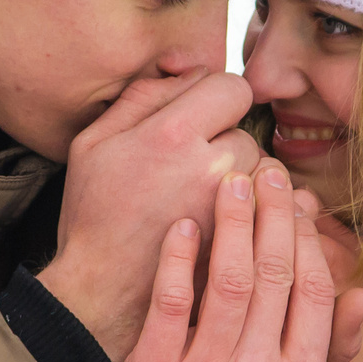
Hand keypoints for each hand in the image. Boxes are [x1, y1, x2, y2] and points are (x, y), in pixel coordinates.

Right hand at [38, 72, 261, 360]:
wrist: (101, 292)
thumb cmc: (93, 214)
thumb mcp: (94, 142)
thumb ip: (143, 95)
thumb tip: (187, 69)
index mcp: (171, 134)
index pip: (233, 88)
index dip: (218, 99)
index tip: (202, 119)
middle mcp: (209, 167)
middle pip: (249, 131)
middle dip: (227, 143)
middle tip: (193, 168)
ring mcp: (232, 209)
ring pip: (262, 172)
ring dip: (243, 181)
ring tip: (204, 200)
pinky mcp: (244, 242)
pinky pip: (269, 212)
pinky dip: (254, 215)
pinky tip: (222, 226)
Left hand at [104, 162, 354, 361]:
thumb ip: (335, 350)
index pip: (313, 292)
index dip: (306, 239)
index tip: (295, 201)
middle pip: (274, 276)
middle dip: (272, 215)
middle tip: (265, 172)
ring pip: (229, 281)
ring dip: (233, 222)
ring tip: (231, 181)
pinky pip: (173, 301)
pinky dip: (180, 258)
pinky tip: (186, 224)